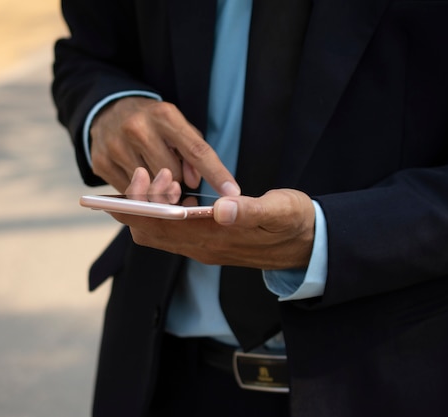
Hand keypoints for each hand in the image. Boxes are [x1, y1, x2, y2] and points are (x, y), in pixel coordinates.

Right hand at [90, 96, 239, 195]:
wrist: (106, 111)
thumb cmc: (152, 122)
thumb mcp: (176, 125)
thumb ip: (193, 150)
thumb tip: (194, 182)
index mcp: (164, 115)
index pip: (196, 150)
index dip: (216, 173)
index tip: (233, 192)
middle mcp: (138, 127)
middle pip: (173, 174)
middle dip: (179, 183)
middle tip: (177, 182)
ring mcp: (116, 146)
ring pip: (150, 186)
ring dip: (159, 187)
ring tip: (156, 176)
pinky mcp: (101, 162)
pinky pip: (129, 191)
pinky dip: (139, 189)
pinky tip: (137, 175)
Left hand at [113, 167, 315, 269]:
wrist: (309, 245)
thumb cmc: (295, 223)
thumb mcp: (280, 212)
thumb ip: (251, 211)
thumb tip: (222, 208)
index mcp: (214, 241)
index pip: (158, 228)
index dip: (140, 204)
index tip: (145, 174)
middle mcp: (201, 249)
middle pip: (148, 231)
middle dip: (138, 202)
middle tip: (155, 172)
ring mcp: (203, 247)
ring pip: (157, 231)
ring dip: (151, 206)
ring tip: (168, 178)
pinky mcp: (208, 242)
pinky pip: (172, 230)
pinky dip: (165, 210)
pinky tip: (179, 191)